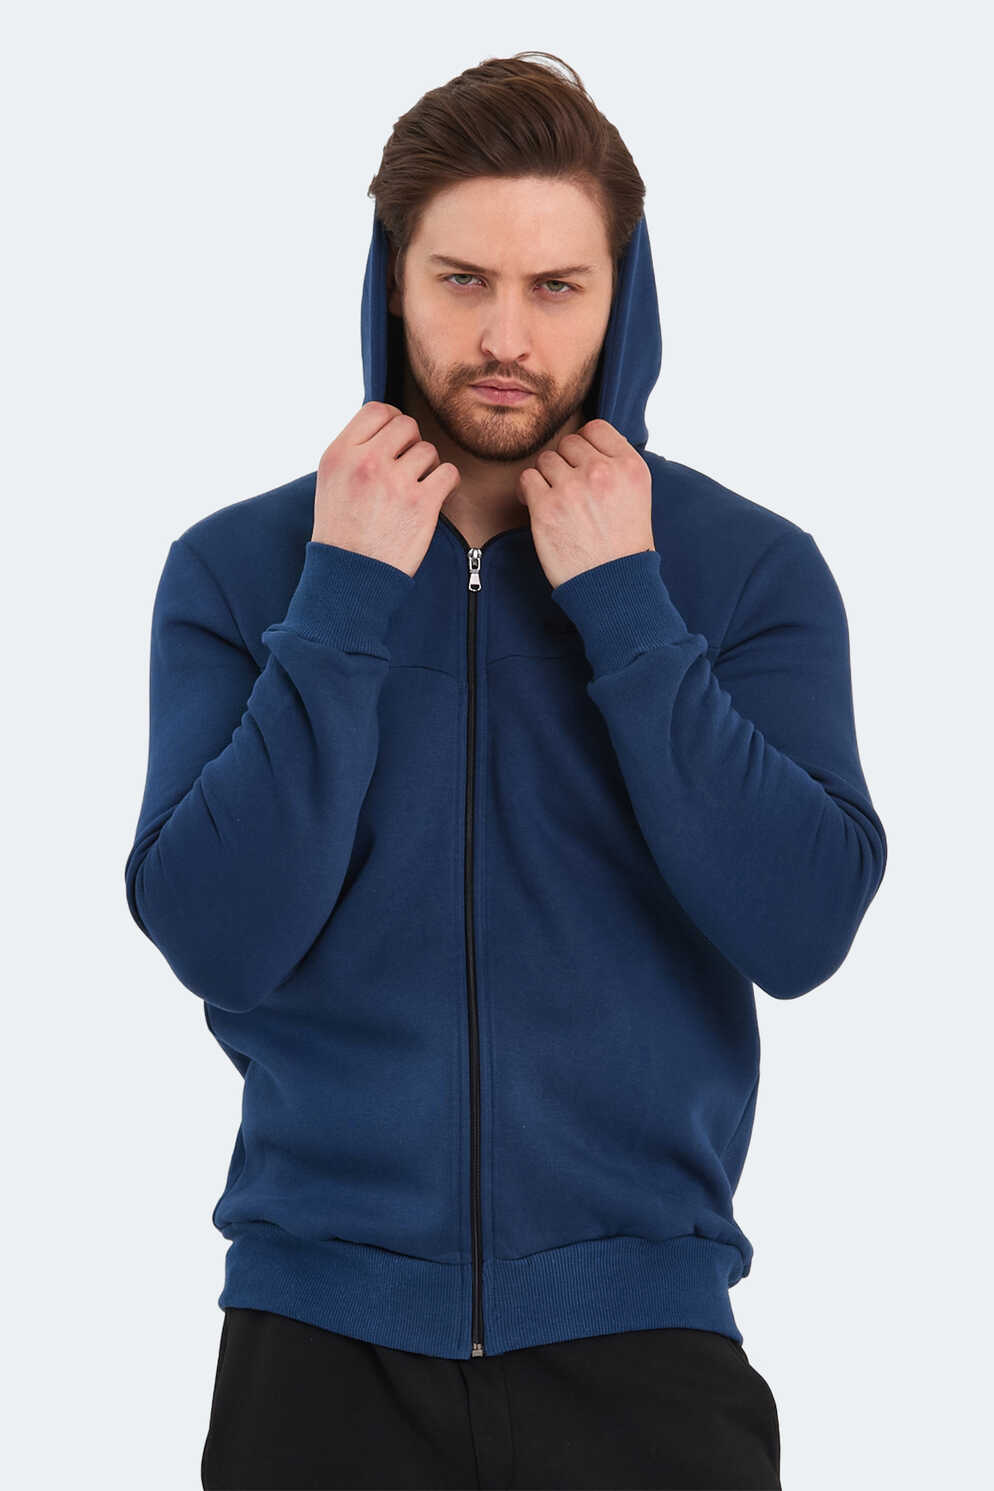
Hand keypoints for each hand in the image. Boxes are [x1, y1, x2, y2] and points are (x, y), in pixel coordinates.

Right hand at [312, 402, 460, 576]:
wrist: (351, 577)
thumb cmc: (342, 532)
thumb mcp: (332, 481)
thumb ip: (355, 450)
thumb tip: (387, 425)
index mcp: (339, 454)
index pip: (377, 410)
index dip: (392, 421)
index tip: (396, 441)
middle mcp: (366, 463)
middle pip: (407, 425)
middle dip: (411, 444)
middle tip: (406, 468)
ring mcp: (395, 482)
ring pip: (429, 450)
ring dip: (428, 467)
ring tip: (416, 489)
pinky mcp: (421, 504)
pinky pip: (449, 473)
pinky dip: (446, 483)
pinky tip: (434, 496)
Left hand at [515, 419, 654, 588]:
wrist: (614, 586)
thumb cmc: (624, 547)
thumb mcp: (637, 496)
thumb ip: (615, 467)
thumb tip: (586, 447)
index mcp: (630, 466)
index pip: (595, 428)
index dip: (584, 445)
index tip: (581, 465)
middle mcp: (602, 471)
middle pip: (568, 443)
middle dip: (565, 464)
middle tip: (568, 490)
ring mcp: (572, 488)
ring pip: (546, 460)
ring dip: (546, 478)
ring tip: (555, 502)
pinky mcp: (546, 508)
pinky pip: (526, 479)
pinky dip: (527, 491)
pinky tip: (536, 506)